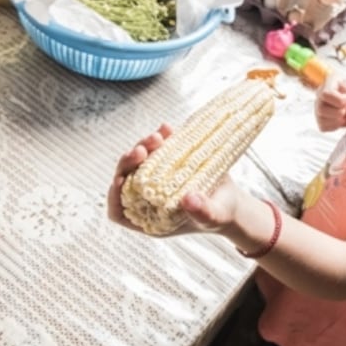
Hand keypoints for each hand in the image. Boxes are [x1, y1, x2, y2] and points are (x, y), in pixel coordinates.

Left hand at [107, 124, 245, 235]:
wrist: (231, 199)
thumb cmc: (220, 215)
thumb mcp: (214, 217)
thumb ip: (202, 212)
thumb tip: (188, 200)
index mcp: (149, 217)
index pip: (118, 211)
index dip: (114, 197)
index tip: (119, 181)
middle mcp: (147, 197)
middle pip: (125, 178)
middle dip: (128, 163)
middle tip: (141, 151)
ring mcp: (156, 177)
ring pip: (139, 160)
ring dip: (144, 145)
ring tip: (159, 137)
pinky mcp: (168, 161)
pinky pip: (157, 147)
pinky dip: (161, 137)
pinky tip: (168, 128)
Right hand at [314, 75, 345, 130]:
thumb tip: (340, 88)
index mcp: (331, 80)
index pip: (326, 94)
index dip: (339, 100)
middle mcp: (322, 92)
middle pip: (321, 107)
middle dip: (338, 111)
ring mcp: (319, 106)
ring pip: (320, 117)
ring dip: (337, 119)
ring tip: (345, 114)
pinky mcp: (321, 119)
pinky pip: (322, 127)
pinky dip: (334, 126)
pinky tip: (341, 120)